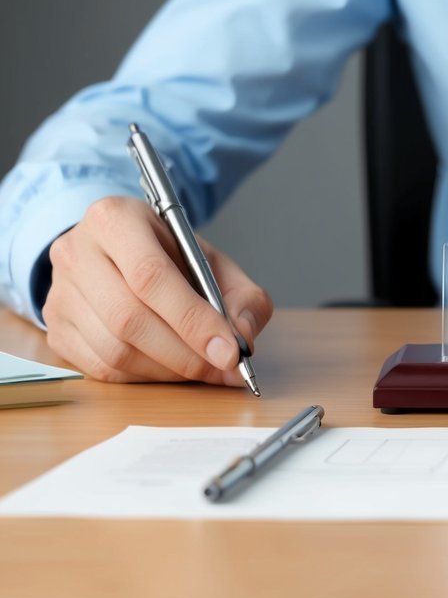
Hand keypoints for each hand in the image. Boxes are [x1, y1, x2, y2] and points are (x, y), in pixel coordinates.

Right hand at [42, 196, 272, 383]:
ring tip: (203, 368)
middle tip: (224, 368)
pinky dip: (144, 378)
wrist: (118, 253)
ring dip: (168, 370)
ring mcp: (58, 293)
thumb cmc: (170, 256)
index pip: (151, 276)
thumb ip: (242, 297)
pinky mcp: (55, 330)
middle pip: (129, 317)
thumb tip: (242, 339)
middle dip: (185, 352)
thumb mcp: (214, 262)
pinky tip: (170, 369)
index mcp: (115, 219)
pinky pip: (100, 368)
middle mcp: (76, 252)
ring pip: (114, 350)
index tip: (230, 351)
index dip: (193, 320)